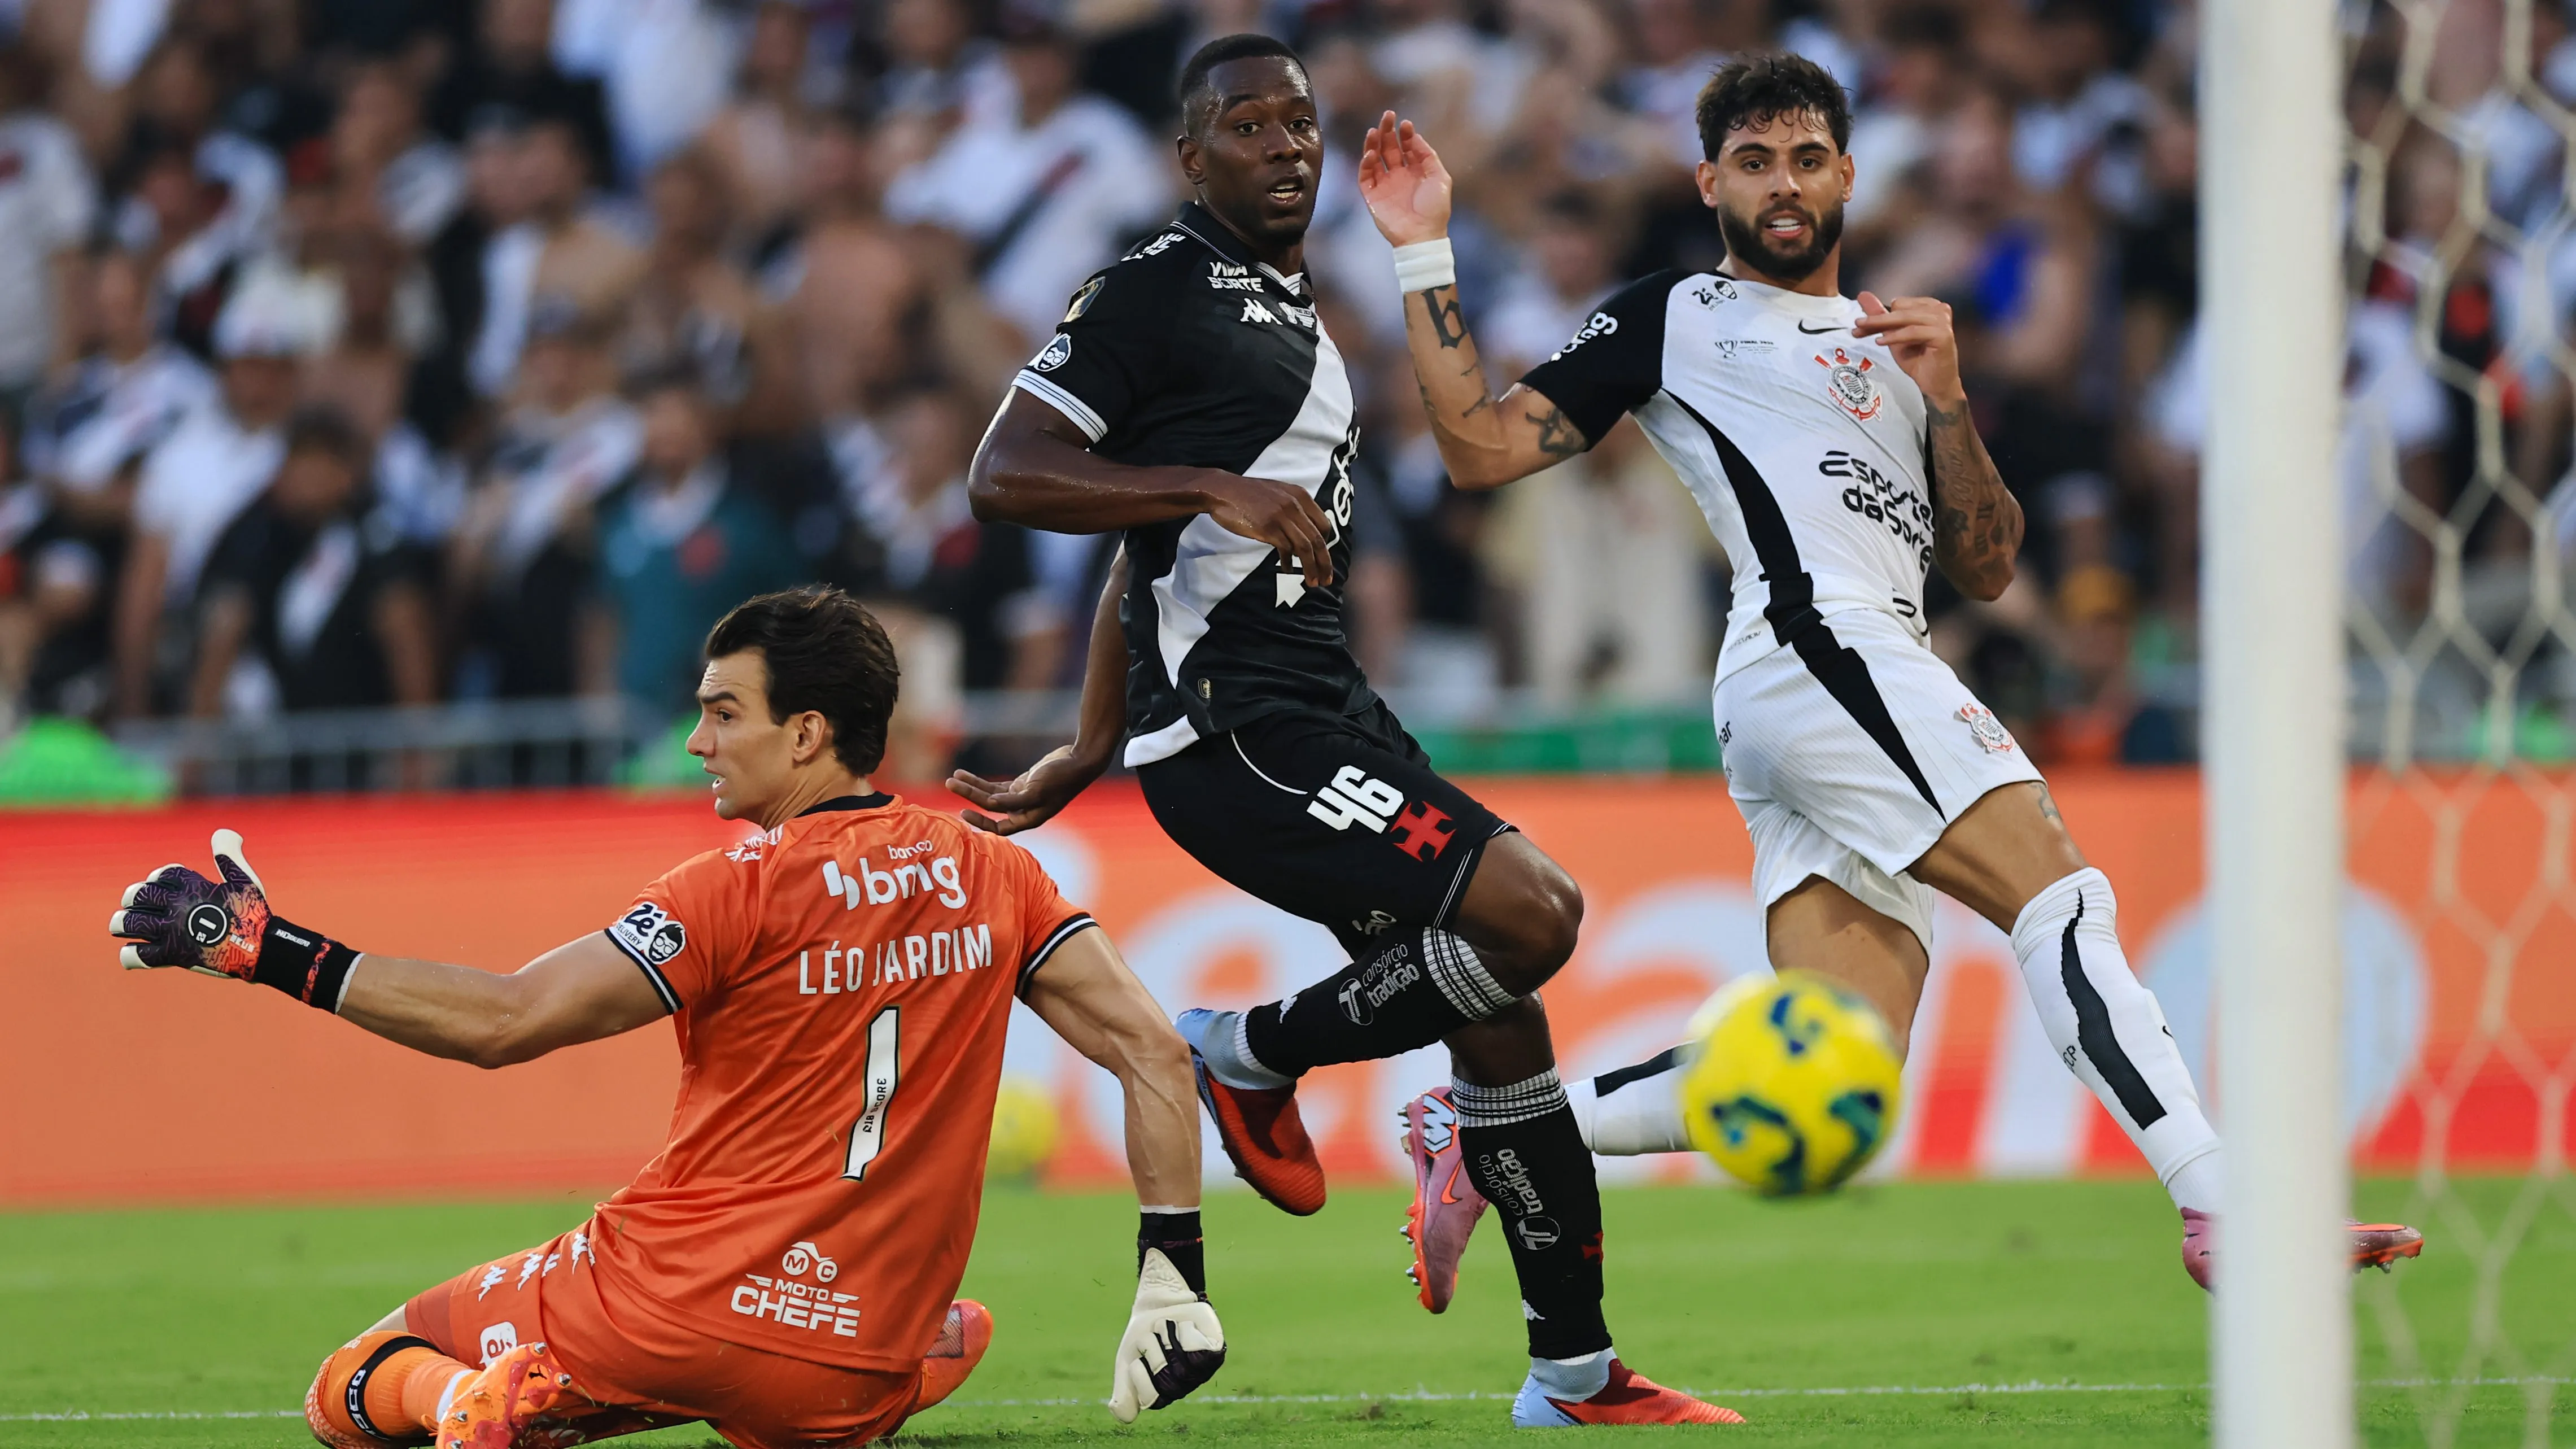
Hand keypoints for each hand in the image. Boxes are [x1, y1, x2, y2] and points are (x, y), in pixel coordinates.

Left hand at [108, 829, 357, 1006]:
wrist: (261, 949)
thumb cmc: (253, 913)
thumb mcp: (245, 880)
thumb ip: (229, 855)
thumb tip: (222, 831)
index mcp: (192, 886)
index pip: (163, 875)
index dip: (158, 877)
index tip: (159, 883)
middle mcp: (177, 907)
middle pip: (139, 896)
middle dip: (132, 898)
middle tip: (132, 904)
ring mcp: (172, 931)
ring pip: (131, 924)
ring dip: (121, 924)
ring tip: (120, 926)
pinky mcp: (171, 955)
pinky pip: (139, 955)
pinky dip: (130, 955)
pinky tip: (132, 953)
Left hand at [949, 745, 1107, 834]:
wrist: (1079, 761)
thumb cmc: (1061, 778)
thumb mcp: (1036, 790)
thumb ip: (1013, 800)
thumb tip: (991, 806)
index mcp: (1029, 819)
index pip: (999, 827)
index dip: (980, 822)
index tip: (962, 812)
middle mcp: (1023, 811)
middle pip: (990, 808)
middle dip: (969, 797)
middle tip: (949, 784)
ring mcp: (1022, 797)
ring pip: (990, 795)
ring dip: (971, 787)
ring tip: (953, 778)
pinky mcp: (1022, 784)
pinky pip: (996, 786)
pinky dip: (980, 781)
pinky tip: (964, 775)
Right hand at [1107, 1248, 1224, 1421]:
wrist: (1159, 1302)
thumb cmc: (1143, 1335)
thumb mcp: (1126, 1362)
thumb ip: (1124, 1391)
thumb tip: (1125, 1418)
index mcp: (1163, 1394)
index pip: (1150, 1397)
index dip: (1138, 1372)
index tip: (1137, 1358)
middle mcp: (1184, 1386)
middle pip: (1164, 1374)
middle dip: (1150, 1348)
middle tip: (1152, 1337)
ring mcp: (1202, 1370)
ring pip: (1179, 1359)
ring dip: (1165, 1335)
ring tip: (1167, 1329)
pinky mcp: (1215, 1351)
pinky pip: (1197, 1346)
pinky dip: (1183, 1328)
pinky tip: (1184, 1324)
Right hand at [1200, 472, 1334, 586]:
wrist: (1223, 490)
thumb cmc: (1248, 494)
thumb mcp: (1278, 493)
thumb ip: (1294, 508)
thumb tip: (1303, 532)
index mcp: (1300, 496)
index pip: (1324, 524)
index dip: (1326, 545)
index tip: (1323, 558)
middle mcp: (1295, 505)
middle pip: (1318, 540)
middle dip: (1324, 563)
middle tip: (1327, 580)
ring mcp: (1282, 516)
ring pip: (1305, 547)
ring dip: (1311, 568)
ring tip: (1312, 581)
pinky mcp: (1268, 528)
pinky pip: (1286, 549)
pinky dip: (1289, 562)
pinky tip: (1288, 569)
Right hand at [1357, 111, 1452, 247]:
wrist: (1423, 235)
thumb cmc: (1435, 209)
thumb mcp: (1440, 178)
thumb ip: (1428, 156)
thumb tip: (1415, 137)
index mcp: (1415, 171)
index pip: (1406, 147)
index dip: (1405, 134)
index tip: (1405, 123)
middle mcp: (1398, 175)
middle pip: (1389, 148)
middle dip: (1387, 131)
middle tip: (1387, 116)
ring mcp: (1384, 185)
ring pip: (1375, 159)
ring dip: (1373, 144)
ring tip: (1374, 131)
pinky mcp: (1372, 196)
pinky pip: (1365, 177)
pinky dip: (1365, 164)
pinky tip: (1370, 153)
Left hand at [1851, 292, 1964, 407]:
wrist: (1935, 382)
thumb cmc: (1918, 360)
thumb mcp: (1893, 335)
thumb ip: (1880, 315)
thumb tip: (1863, 296)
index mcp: (1929, 305)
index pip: (1898, 303)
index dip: (1879, 315)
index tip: (1860, 325)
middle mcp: (1939, 309)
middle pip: (1900, 309)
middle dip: (1877, 320)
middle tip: (1856, 327)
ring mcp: (1942, 320)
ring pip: (1905, 318)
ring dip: (1882, 325)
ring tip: (1863, 332)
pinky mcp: (1943, 334)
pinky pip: (1912, 332)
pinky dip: (1895, 336)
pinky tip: (1880, 342)